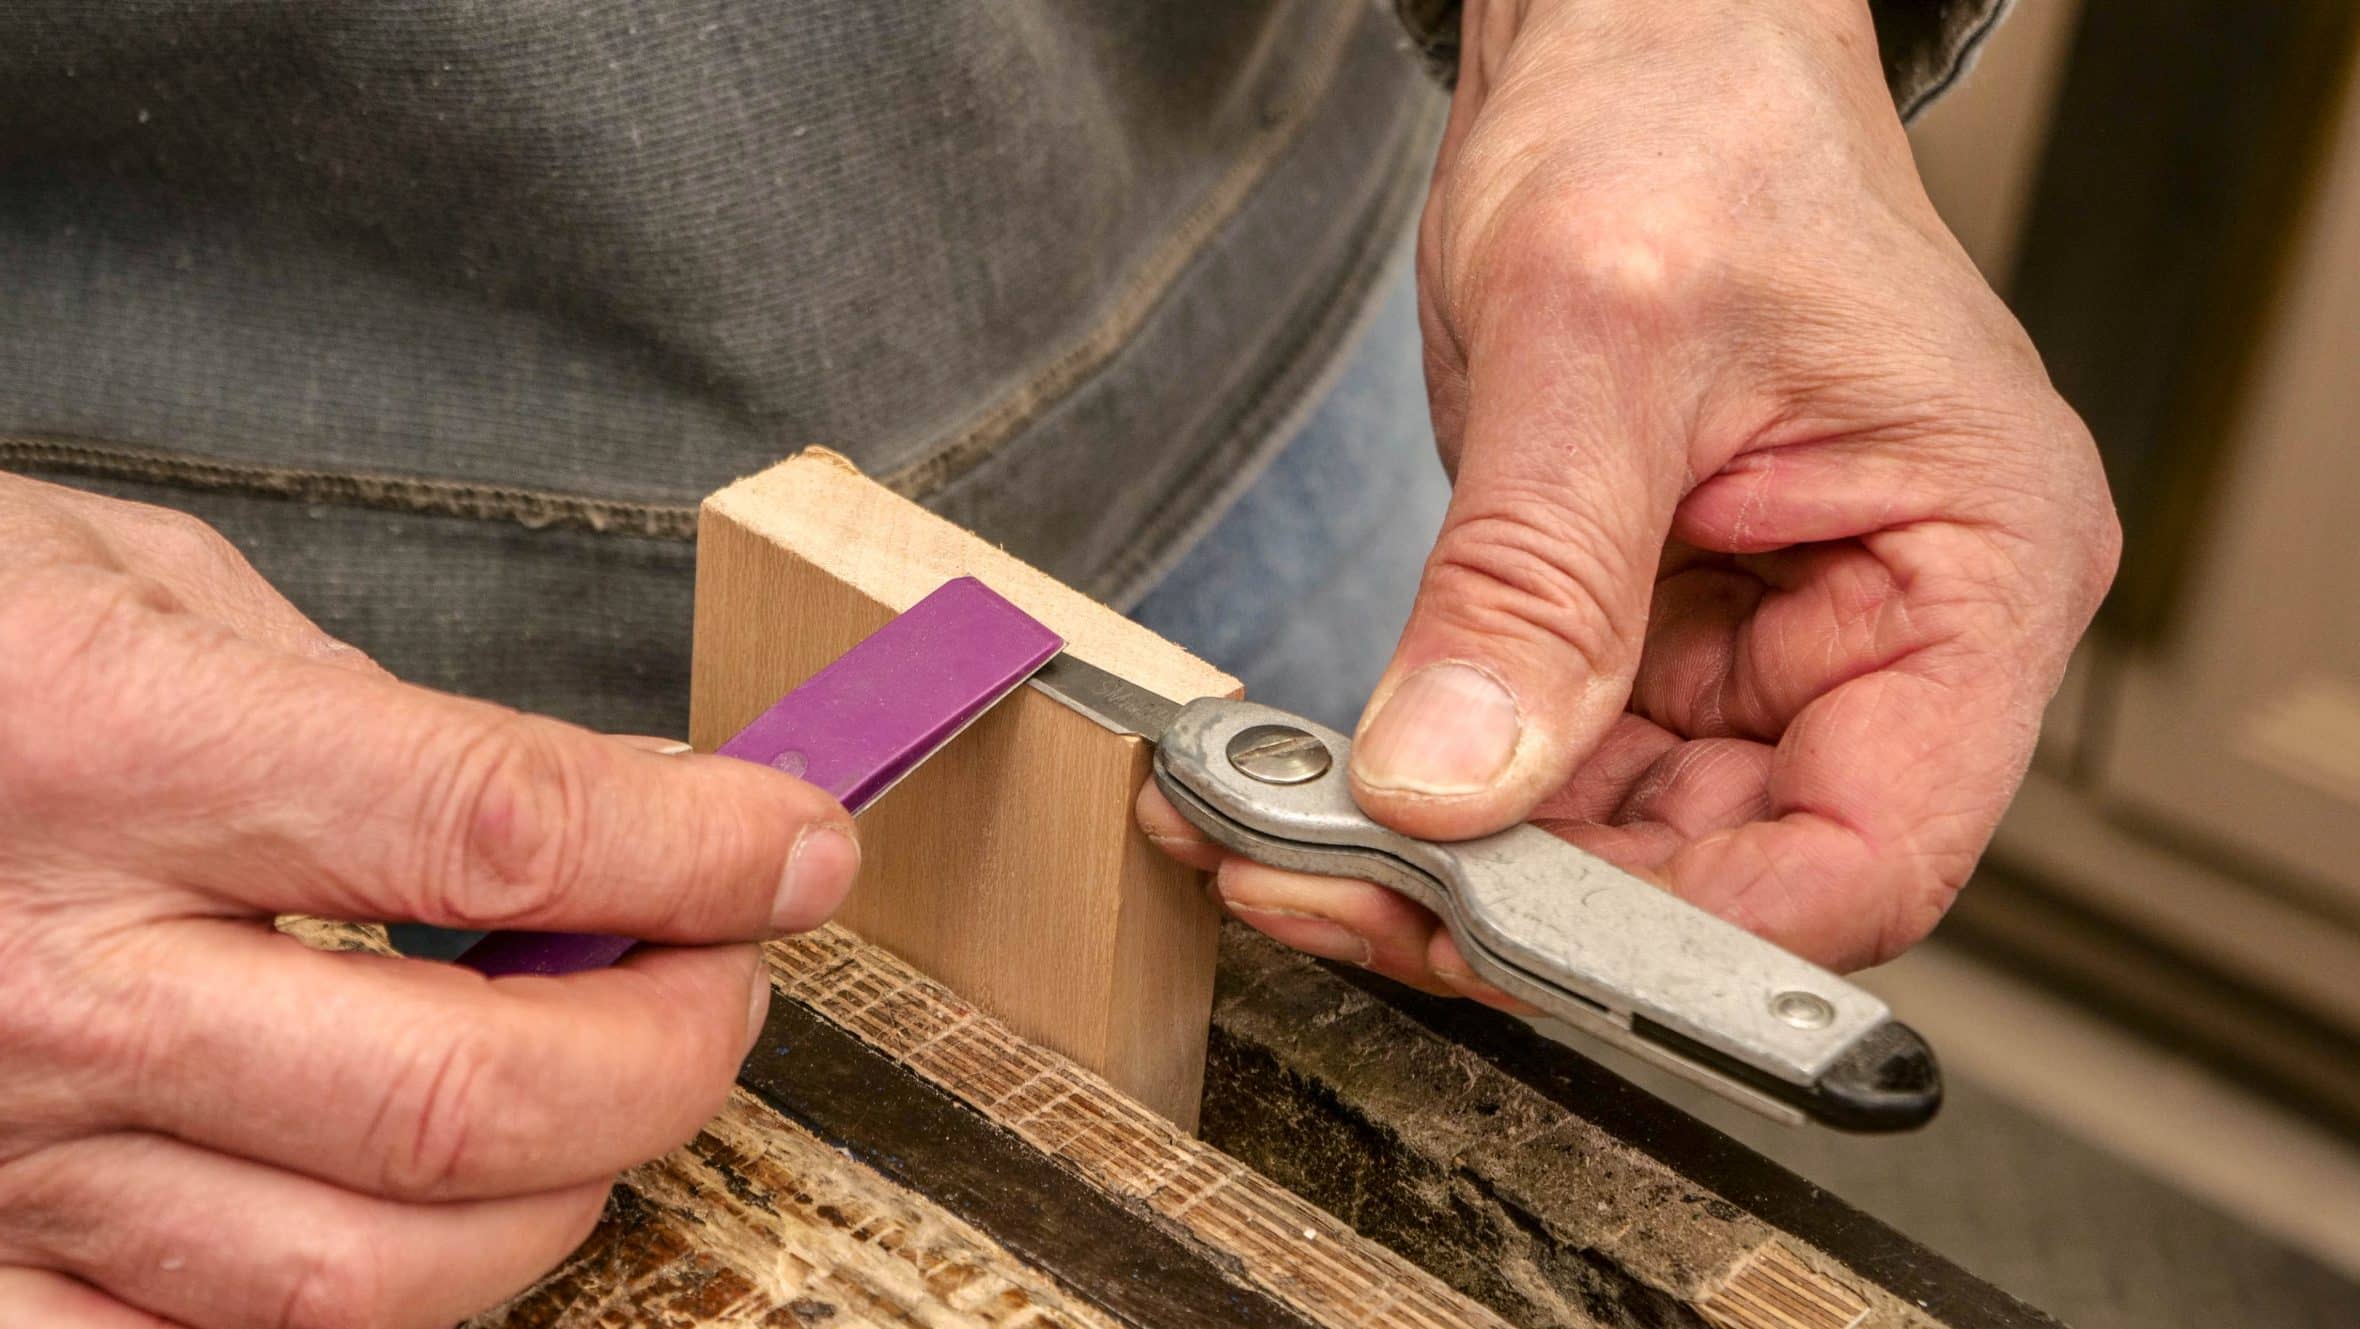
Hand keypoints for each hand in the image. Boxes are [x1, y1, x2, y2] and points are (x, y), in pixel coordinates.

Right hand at [0, 475, 861, 1326]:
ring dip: (555, 1196)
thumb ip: (346, 705)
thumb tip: (558, 821)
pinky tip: (403, 1221)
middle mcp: (57, 981)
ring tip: (597, 1100)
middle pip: (470, 1097)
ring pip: (366, 1278)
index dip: (703, 847)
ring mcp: (3, 1155)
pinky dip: (352, 1321)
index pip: (499, 831)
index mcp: (116, 752)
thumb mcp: (120, 578)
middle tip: (727, 979)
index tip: (800, 844)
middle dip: (675, 1047)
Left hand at [1144, 0, 2116, 994]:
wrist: (1631, 48)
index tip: (1510, 937)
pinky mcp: (1661, 634)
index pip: (1876, 851)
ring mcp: (1772, 644)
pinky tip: (1318, 795)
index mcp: (1977, 567)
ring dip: (1453, 866)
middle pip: (1730, 872)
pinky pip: (1555, 765)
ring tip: (1285, 846)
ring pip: (1622, 842)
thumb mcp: (1597, 342)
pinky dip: (1439, 795)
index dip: (1696, 935)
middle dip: (1527, 906)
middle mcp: (1892, 631)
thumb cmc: (1685, 127)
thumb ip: (1531, 580)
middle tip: (1336, 896)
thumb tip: (1452, 783)